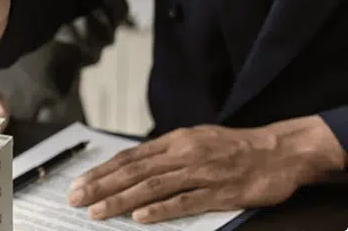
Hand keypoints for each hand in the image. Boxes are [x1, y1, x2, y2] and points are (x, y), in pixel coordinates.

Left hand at [67, 116, 345, 223]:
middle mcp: (184, 154)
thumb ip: (165, 154)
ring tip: (98, 213)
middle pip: (134, 172)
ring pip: (153, 187)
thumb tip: (131, 166)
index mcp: (175, 141)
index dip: (101, 172)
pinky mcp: (221, 191)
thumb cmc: (235, 148)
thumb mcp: (196, 140)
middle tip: (76, 200)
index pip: (129, 157)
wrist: (281, 151)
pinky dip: (161, 210)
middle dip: (100, 187)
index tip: (79, 185)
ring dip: (121, 200)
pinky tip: (140, 218)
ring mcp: (202, 173)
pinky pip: (186, 201)